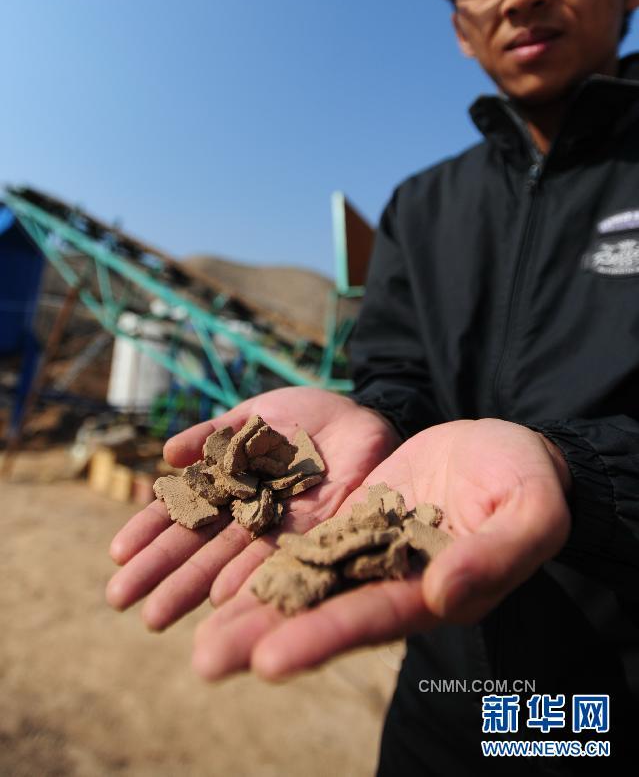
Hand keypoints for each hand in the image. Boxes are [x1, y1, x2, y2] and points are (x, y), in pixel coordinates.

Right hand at [105, 387, 399, 629]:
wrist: (368, 420)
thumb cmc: (309, 416)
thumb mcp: (258, 415)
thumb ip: (216, 434)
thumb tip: (167, 453)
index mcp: (231, 488)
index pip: (183, 513)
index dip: (151, 532)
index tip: (117, 554)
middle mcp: (250, 518)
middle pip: (199, 548)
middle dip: (161, 573)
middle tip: (119, 601)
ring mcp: (281, 534)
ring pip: (229, 565)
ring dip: (192, 589)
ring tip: (155, 615)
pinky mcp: (317, 542)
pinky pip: (280, 562)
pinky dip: (249, 581)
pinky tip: (220, 601)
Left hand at [191, 418, 571, 681]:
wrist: (506, 452)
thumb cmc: (528, 481)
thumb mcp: (530, 512)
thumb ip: (494, 556)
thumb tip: (441, 596)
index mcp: (434, 591)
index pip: (372, 618)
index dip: (321, 638)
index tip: (267, 659)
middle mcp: (388, 581)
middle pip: (319, 610)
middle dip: (262, 633)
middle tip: (203, 659)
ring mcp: (363, 550)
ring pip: (296, 575)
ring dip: (244, 596)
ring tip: (181, 616)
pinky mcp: (348, 517)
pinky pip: (296, 530)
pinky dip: (254, 542)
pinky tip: (209, 553)